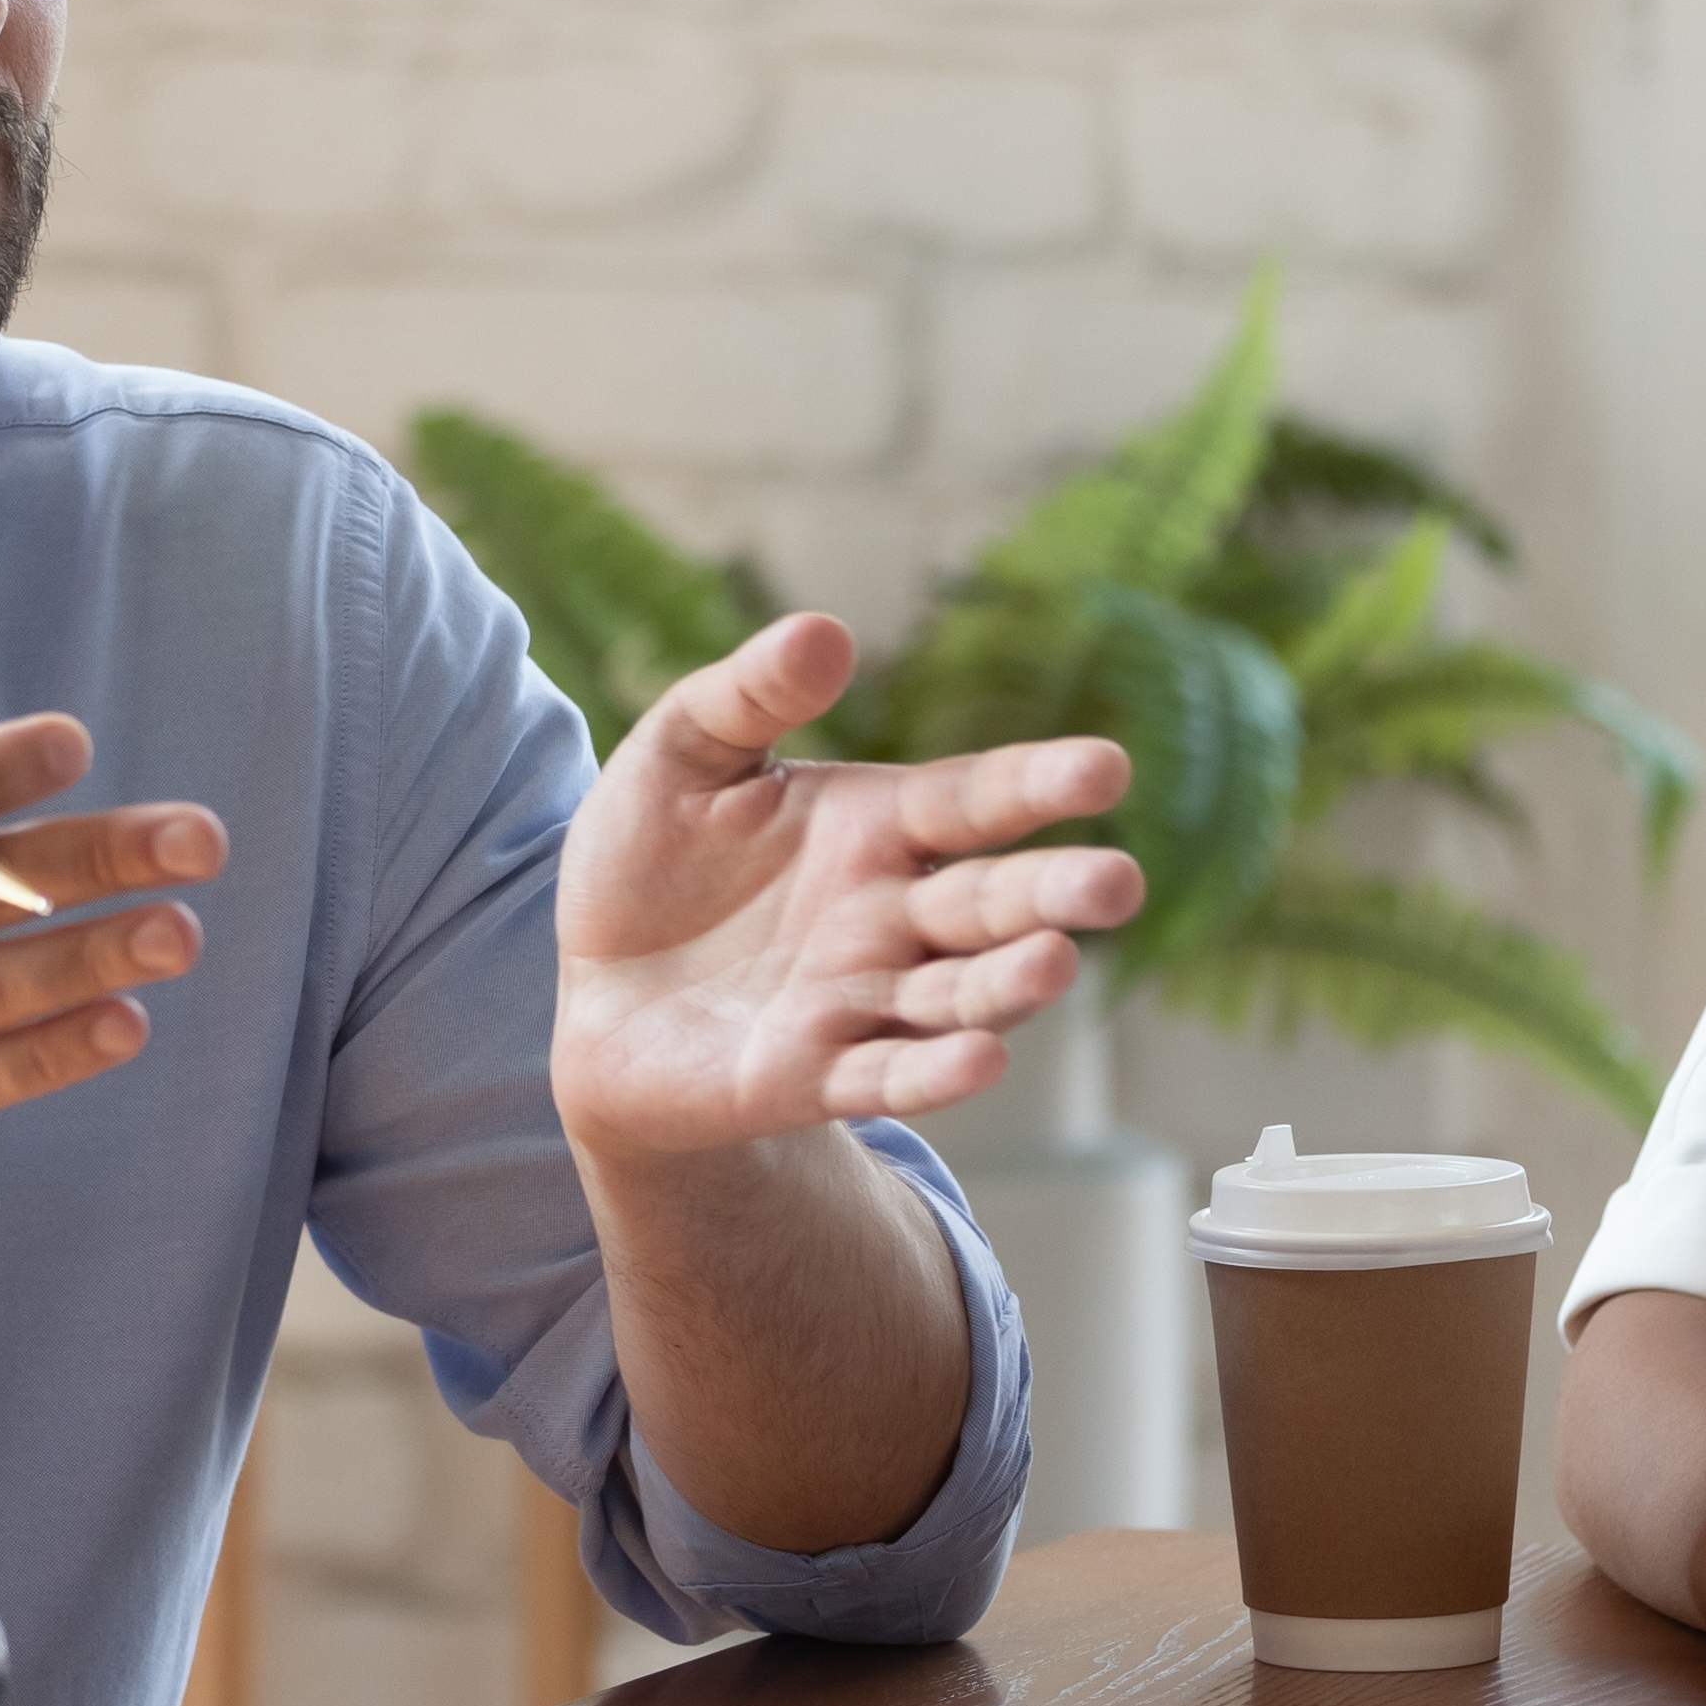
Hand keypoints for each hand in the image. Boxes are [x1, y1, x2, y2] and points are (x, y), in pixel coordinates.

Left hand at [550, 612, 1147, 1155]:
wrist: (590, 992)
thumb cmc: (649, 862)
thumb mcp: (682, 755)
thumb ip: (750, 696)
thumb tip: (823, 629)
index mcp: (878, 826)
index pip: (974, 801)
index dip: (1038, 785)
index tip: (1107, 769)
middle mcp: (891, 916)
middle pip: (990, 903)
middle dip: (1054, 895)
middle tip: (1114, 883)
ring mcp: (858, 999)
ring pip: (956, 995)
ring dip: (1008, 985)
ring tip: (1054, 963)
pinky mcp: (810, 1076)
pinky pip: (886, 1075)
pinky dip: (933, 1072)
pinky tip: (980, 1060)